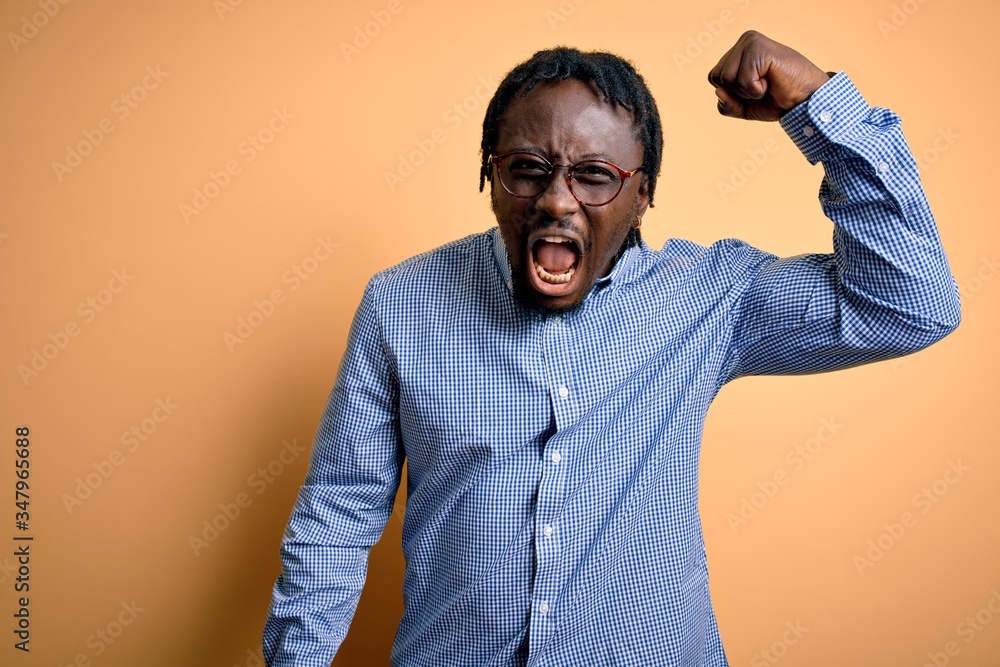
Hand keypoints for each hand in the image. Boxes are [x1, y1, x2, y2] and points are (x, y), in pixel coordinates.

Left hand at [708, 30, 830, 121]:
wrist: (805, 101)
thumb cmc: (777, 101)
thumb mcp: (744, 108)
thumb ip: (726, 103)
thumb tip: (718, 90)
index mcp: (739, 50)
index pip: (713, 77)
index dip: (731, 92)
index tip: (755, 87)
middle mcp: (744, 40)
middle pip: (716, 77)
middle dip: (737, 92)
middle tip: (763, 86)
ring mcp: (751, 42)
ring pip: (726, 78)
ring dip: (747, 91)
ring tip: (767, 82)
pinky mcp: (759, 48)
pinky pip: (742, 80)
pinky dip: (756, 90)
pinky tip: (772, 80)